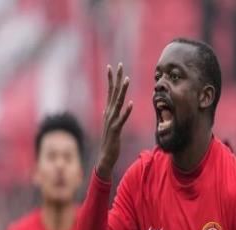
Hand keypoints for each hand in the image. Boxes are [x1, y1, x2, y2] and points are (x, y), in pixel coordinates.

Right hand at [96, 63, 132, 180]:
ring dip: (122, 91)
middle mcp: (108, 114)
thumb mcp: (109, 126)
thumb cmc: (109, 143)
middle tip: (119, 65)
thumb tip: (106, 108)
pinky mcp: (115, 131)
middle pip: (113, 93)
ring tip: (127, 79)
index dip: (111, 80)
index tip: (113, 67)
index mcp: (108, 112)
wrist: (104, 158)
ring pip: (118, 103)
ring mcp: (111, 122)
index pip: (110, 93)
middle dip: (116, 79)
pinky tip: (131, 104)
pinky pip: (122, 119)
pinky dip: (126, 112)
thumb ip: (108, 116)